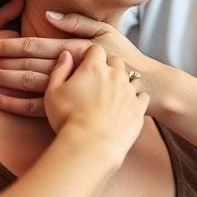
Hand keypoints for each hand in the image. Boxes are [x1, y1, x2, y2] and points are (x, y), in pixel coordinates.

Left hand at [0, 11, 154, 96]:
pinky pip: (37, 108)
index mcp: (74, 48)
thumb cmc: (126, 58)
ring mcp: (69, 90)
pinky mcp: (69, 107)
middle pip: (28, 65)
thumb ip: (77, 22)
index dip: (10, 44)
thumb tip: (49, 14)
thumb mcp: (106, 33)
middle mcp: (69, 69)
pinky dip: (15, 105)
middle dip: (1, 62)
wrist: (146, 89)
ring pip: (29, 86)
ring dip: (4, 82)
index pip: (36, 45)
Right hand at [43, 44, 148, 167]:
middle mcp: (115, 75)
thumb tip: (66, 54)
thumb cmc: (68, 119)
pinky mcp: (138, 108)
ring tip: (112, 95)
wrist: (91, 146)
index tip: (85, 64)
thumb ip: (60, 70)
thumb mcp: (53, 92)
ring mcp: (129, 91)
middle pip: (115, 60)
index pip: (96, 50)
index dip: (90, 55)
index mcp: (94, 67)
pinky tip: (127, 105)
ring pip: (130, 78)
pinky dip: (136, 98)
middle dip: (108, 66)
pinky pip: (142, 96)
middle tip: (98, 79)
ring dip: (122, 82)